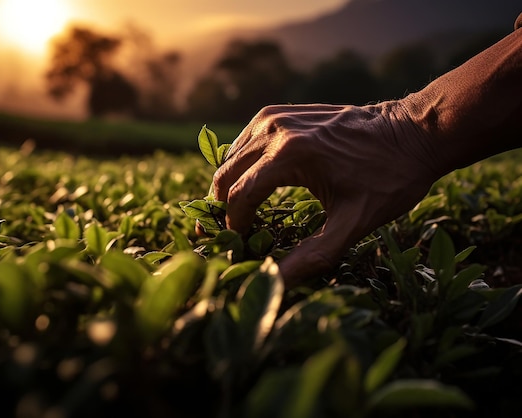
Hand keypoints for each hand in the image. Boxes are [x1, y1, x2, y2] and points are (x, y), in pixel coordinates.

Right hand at [213, 101, 439, 286]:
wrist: (414, 133)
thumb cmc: (389, 179)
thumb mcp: (354, 223)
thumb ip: (313, 255)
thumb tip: (277, 282)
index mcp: (290, 154)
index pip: (240, 195)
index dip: (234, 226)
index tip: (239, 246)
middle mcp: (275, 129)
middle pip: (226, 174)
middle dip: (223, 208)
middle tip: (231, 234)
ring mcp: (276, 116)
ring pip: (230, 157)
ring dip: (230, 186)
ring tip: (241, 215)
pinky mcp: (280, 112)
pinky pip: (244, 142)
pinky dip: (241, 166)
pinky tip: (252, 185)